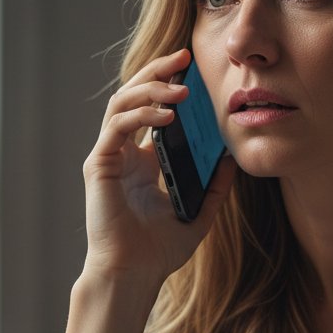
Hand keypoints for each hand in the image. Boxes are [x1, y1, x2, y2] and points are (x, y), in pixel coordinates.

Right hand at [82, 49, 235, 286]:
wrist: (133, 274)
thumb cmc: (158, 250)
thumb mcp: (198, 212)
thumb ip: (214, 186)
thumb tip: (233, 160)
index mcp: (143, 161)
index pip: (152, 109)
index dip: (168, 84)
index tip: (192, 68)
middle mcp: (123, 153)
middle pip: (134, 96)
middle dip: (157, 73)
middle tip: (183, 58)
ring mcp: (109, 156)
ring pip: (122, 103)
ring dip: (150, 89)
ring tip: (180, 88)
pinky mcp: (99, 164)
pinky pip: (117, 127)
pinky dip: (140, 115)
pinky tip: (167, 116)